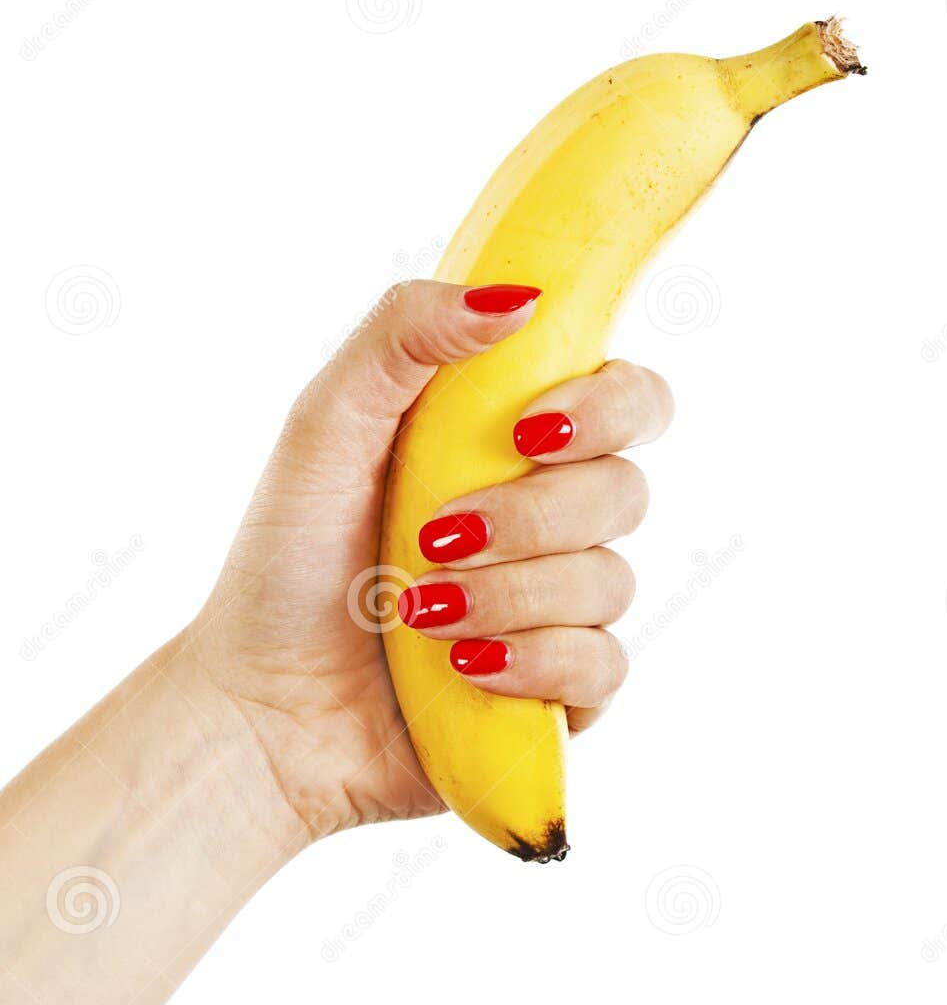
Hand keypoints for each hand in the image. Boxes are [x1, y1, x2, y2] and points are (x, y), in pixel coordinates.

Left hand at [187, 281, 673, 842]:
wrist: (261, 706)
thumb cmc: (287, 560)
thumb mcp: (325, 423)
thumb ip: (405, 334)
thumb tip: (520, 298)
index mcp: (509, 444)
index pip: (629, 399)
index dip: (608, 408)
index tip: (528, 433)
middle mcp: (547, 519)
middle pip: (626, 491)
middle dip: (532, 517)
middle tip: (438, 536)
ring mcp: (557, 608)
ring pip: (611, 581)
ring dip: (510, 594)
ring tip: (418, 611)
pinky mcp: (558, 692)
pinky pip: (603, 668)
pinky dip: (533, 663)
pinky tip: (464, 666)